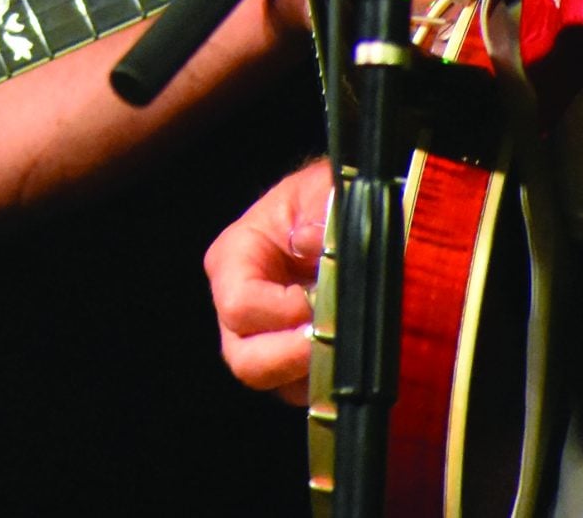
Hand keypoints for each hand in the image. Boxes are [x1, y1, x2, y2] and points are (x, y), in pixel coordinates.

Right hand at [205, 160, 334, 402]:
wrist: (335, 214)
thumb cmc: (320, 200)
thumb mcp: (323, 192)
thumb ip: (320, 215)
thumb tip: (311, 244)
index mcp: (233, 259)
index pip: (239, 305)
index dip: (280, 312)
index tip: (318, 301)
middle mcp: (236, 305)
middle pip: (245, 359)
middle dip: (292, 357)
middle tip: (333, 338)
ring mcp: (261, 338)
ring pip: (274, 382)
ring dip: (314, 369)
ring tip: (345, 338)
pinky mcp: (287, 361)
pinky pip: (299, 390)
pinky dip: (325, 379)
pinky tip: (348, 348)